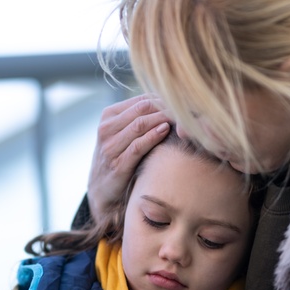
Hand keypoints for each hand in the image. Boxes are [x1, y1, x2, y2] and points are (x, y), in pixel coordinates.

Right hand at [87, 94, 170, 223]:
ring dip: (162, 120)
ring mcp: (110, 147)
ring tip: (179, 120)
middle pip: (142, 109)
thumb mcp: (123, 134)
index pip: (141, 100)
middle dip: (166, 108)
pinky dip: (153, 137)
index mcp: (108, 116)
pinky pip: (137, 146)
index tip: (183, 105)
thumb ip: (139, 118)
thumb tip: (169, 103)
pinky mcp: (117, 164)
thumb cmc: (119, 157)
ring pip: (139, 125)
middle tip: (186, 110)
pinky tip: (166, 131)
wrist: (103, 190)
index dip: (164, 99)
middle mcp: (106, 129)